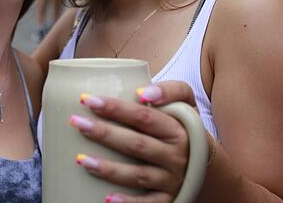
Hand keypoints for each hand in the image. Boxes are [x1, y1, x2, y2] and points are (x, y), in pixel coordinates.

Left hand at [70, 81, 198, 202]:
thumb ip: (169, 90)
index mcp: (177, 129)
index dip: (116, 108)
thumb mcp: (185, 104)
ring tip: (81, 159)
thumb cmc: (182, 126)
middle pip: (136, 144)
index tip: (88, 100)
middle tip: (76, 122)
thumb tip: (142, 92)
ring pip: (138, 175)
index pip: (143, 117)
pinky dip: (129, 202)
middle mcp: (176, 155)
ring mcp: (172, 179)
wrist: (205, 162)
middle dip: (104, 133)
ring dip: (109, 169)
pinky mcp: (168, 199)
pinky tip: (107, 199)